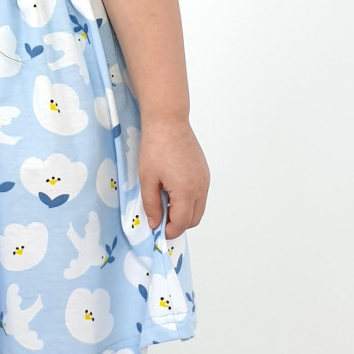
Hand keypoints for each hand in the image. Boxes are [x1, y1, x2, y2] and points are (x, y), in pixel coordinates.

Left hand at [137, 118, 209, 239]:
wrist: (168, 121)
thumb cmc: (155, 147)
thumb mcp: (147, 179)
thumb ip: (151, 205)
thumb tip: (155, 224)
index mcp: (187, 191)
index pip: (182, 223)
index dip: (169, 231)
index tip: (156, 230)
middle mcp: (201, 187)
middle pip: (194, 219)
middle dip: (177, 224)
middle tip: (159, 217)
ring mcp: (205, 180)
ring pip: (198, 208)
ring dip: (183, 212)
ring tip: (164, 201)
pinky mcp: (205, 172)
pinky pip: (200, 195)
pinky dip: (188, 200)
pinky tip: (171, 190)